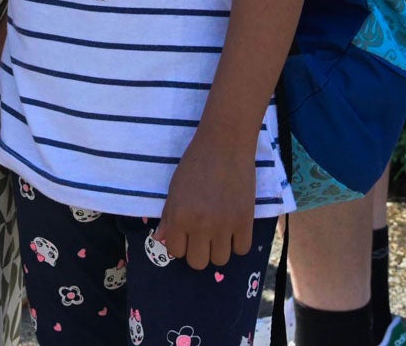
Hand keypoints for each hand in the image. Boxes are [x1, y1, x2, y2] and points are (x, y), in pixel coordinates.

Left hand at [153, 136, 255, 269]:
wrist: (224, 143)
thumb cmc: (195, 162)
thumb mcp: (175, 187)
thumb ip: (168, 216)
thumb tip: (161, 240)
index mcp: (178, 216)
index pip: (176, 251)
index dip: (181, 243)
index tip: (186, 232)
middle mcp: (199, 225)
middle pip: (198, 263)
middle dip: (199, 250)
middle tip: (203, 233)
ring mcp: (223, 225)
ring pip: (220, 260)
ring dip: (219, 248)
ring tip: (219, 229)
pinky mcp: (245, 221)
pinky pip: (242, 250)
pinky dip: (238, 242)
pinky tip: (234, 227)